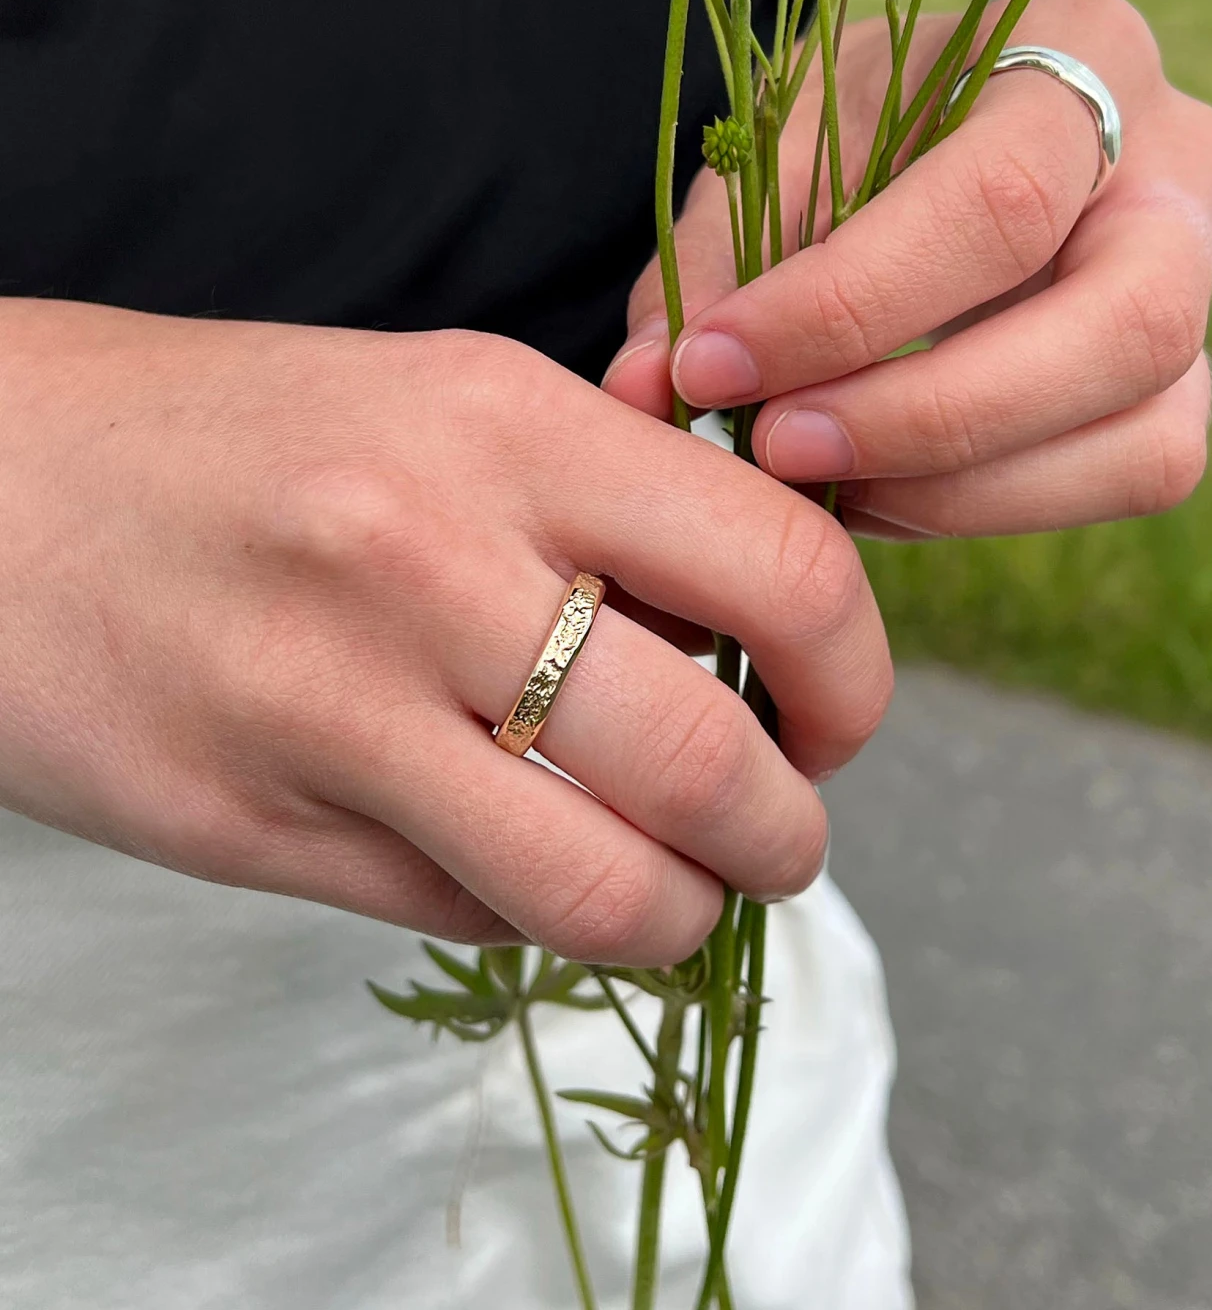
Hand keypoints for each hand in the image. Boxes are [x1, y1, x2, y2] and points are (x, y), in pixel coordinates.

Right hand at [0, 303, 890, 962]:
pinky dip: (536, 917)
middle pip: (714, 763)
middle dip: (788, 837)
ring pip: (597, 889)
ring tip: (677, 889)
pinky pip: (466, 916)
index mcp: (507, 422)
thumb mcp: (453, 405)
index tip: (831, 718)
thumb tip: (766, 643)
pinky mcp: (248, 826)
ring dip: (680, 915)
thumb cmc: (253, 438)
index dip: (853, 676)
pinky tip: (518, 865)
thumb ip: (616, 508)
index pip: (785, 569)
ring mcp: (328, 705)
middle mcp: (427, 557)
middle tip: (779, 837)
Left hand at [606, 0, 1211, 538]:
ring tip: (812, 474)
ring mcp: (1203, 289)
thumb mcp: (771, 156)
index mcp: (1085, 49)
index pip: (1001, 200)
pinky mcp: (1181, 390)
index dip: (850, 306)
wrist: (930, 146)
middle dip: (931, 416)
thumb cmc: (855, 134)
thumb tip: (649, 390)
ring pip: (1147, 436)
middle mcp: (1181, 166)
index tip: (714, 366)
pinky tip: (878, 486)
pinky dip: (988, 507)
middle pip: (1125, 326)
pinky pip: (1128, 478)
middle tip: (777, 447)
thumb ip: (713, 265)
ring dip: (959, 487)